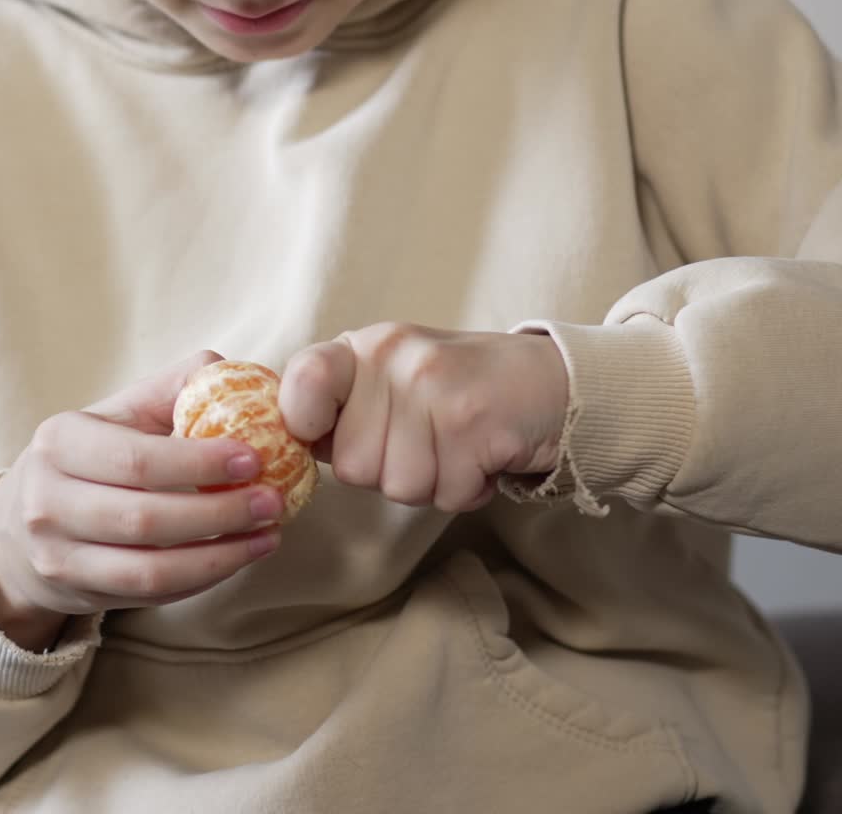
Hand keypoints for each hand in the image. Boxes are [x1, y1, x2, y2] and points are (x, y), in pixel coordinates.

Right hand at [0, 350, 284, 649]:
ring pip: (149, 571)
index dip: (199, 463)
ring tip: (268, 536)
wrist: (24, 523)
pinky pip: (151, 596)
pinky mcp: (78, 594)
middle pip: (145, 519)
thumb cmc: (93, 454)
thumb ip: (173, 387)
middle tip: (273, 501)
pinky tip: (238, 556)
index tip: (254, 459)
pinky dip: (201, 579)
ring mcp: (58, 556)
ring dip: (219, 556)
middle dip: (219, 513)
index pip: (137, 459)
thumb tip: (228, 371)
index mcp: (61, 441)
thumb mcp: (120, 411)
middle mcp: (48, 501)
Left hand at [278, 325, 568, 513]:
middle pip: (352, 466)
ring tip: (456, 448)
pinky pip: (447, 495)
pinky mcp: (474, 423)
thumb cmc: (459, 387)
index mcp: (367, 346)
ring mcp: (435, 388)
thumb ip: (344, 405)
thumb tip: (292, 443)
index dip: (303, 422)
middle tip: (426, 443)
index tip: (323, 435)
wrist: (549, 380)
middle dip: (387, 473)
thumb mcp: (393, 376)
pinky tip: (482, 457)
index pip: (303, 382)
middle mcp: (395, 359)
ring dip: (432, 484)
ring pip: (400, 487)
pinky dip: (467, 491)